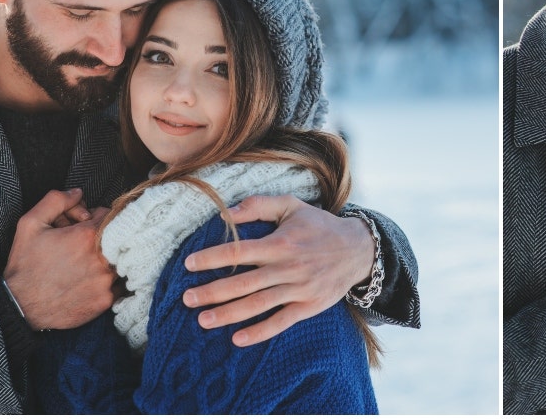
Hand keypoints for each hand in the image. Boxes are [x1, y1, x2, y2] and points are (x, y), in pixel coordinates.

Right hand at [3, 188, 116, 329]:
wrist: (20, 307)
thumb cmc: (25, 265)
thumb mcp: (30, 224)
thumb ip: (56, 201)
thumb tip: (78, 192)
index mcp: (89, 236)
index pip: (109, 215)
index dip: (94, 218)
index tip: (81, 226)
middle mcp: (104, 258)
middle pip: (118, 237)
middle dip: (102, 238)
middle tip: (80, 247)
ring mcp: (107, 281)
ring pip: (120, 260)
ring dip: (107, 259)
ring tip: (82, 265)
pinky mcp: (107, 300)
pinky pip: (119, 284)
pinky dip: (108, 280)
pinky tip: (87, 281)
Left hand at [181, 195, 374, 346]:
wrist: (358, 250)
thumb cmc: (319, 226)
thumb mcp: (292, 206)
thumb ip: (259, 205)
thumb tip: (225, 213)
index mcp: (281, 242)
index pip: (240, 250)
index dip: (212, 257)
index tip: (189, 264)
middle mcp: (288, 266)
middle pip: (243, 282)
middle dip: (212, 291)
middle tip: (186, 298)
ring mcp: (299, 288)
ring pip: (258, 304)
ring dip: (228, 314)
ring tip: (202, 321)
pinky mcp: (309, 306)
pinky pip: (281, 321)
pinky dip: (260, 332)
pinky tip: (238, 339)